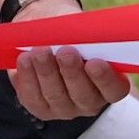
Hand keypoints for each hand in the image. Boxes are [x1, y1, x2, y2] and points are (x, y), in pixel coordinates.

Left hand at [6, 17, 133, 125]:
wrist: (47, 36)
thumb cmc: (72, 33)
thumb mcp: (83, 31)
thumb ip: (87, 36)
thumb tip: (82, 36)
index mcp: (110, 86)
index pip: (114, 89)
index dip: (105, 79)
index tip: (95, 62)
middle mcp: (89, 102)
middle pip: (82, 94)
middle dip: (72, 72)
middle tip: (65, 52)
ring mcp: (64, 108)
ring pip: (55, 95)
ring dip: (47, 72)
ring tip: (40, 51)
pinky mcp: (40, 107)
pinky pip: (32, 96)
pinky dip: (27, 77)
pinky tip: (24, 60)